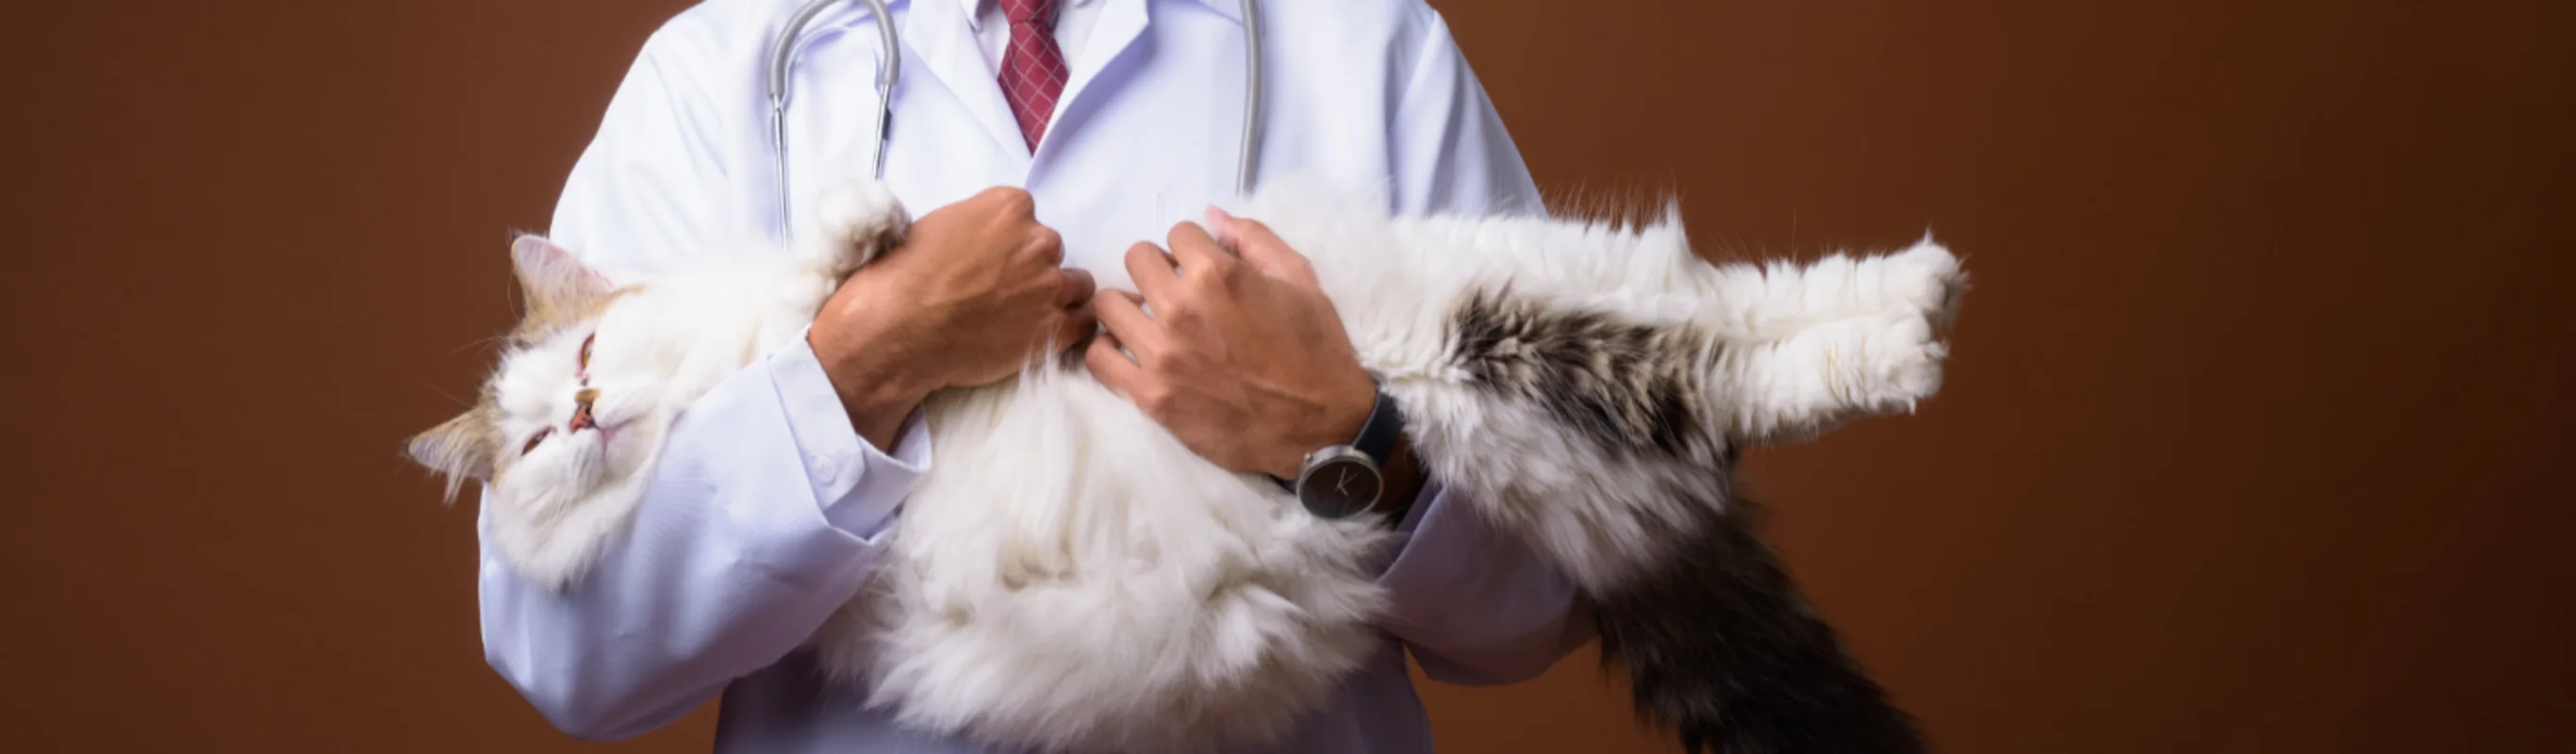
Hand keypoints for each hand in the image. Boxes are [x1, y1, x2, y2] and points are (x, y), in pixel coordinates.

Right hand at [810, 186, 1097, 448]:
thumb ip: (976, 226)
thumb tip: (984, 242)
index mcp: (1008, 206)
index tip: (993, 258)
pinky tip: (1046, 334)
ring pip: (1077, 284)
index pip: (1026, 216)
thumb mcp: (936, 226)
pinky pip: (1084, 323)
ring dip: (1056, 296)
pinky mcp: (1055, 329)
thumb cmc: (903, 277)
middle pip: (1050, 249)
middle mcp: (1037, 240)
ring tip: (1025, 315)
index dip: (1010, 240)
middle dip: (1032, 267)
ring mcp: (1050, 285)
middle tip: (1002, 291)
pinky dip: (1070, 328)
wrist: (898, 330)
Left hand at [1086, 208, 1376, 479]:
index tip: (1203, 270)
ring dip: (1127, 306)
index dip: (1194, 250)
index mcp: (1218, 274)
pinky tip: (1132, 354)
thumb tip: (1212, 214)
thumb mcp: (1300, 280)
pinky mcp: (1151, 396)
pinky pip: (1099, 358)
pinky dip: (1109, 351)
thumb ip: (1254, 239)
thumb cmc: (1317, 350)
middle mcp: (1182, 308)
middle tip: (1176, 293)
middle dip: (1158, 269)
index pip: (1178, 233)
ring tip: (1149, 322)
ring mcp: (1161, 354)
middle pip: (1136, 258)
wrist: (1323, 426)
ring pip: (1106, 304)